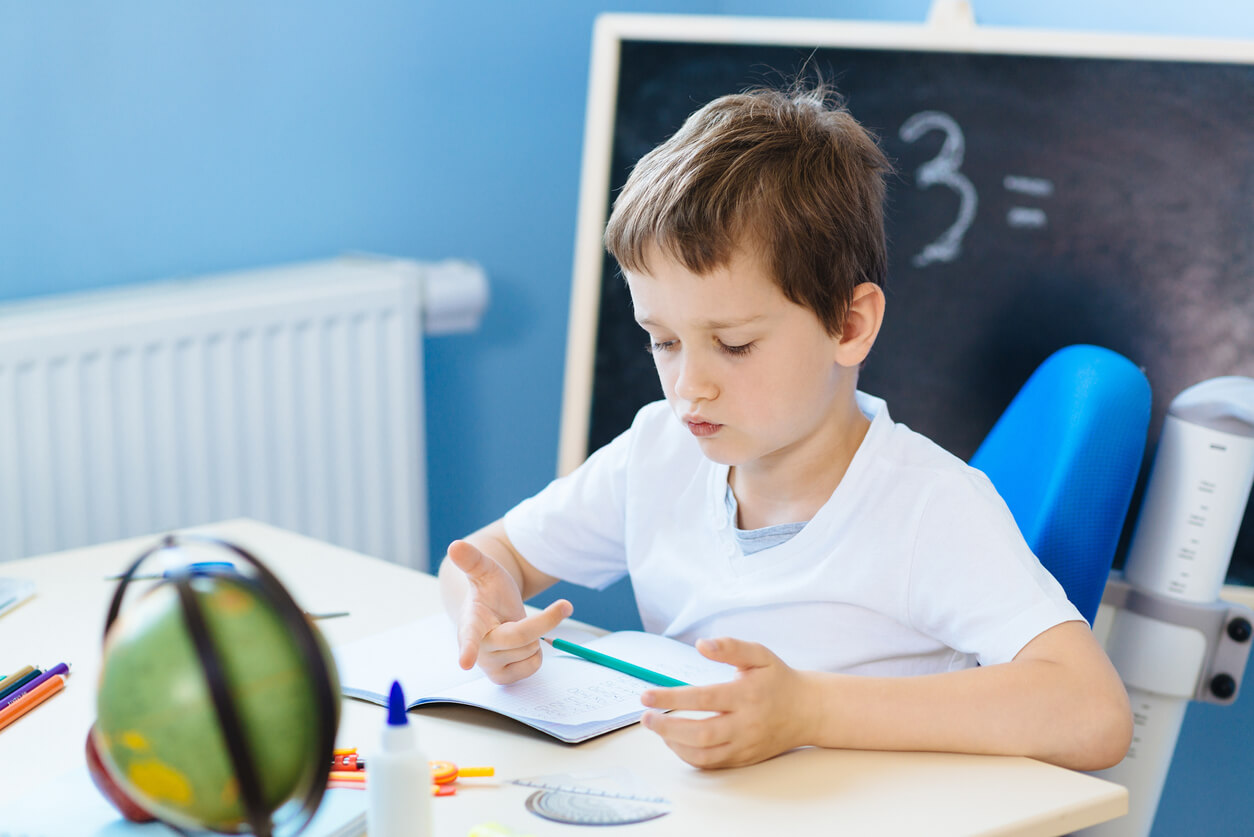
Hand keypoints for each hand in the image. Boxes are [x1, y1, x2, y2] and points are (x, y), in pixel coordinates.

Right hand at [446, 540, 571, 683]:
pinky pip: (534, 665)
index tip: (464, 663)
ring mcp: (489, 666)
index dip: (467, 649)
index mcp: (470, 623)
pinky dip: (534, 652)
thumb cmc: (487, 592)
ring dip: (533, 636)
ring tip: (515, 627)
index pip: (470, 637)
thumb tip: (455, 544)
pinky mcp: (503, 678)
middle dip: (545, 619)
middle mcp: (477, 650)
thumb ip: (472, 559)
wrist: (490, 615)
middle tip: (561, 605)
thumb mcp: (485, 571)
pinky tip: (521, 645)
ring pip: (531, 650)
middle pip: (523, 637)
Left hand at [639, 637, 811, 767]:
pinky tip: (677, 740)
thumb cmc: (778, 678)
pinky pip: (711, 764)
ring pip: (703, 754)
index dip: (671, 697)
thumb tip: (701, 644)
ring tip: (658, 729)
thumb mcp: (759, 654)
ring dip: (674, 744)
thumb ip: (730, 647)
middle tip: (645, 718)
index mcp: (747, 695)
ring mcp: (745, 745)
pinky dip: (688, 755)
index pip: (703, 698)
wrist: (808, 710)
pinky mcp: (744, 759)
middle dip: (666, 727)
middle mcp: (746, 724)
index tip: (647, 696)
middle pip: (699, 733)